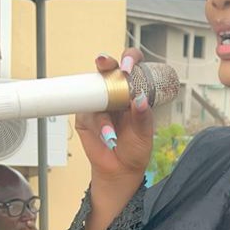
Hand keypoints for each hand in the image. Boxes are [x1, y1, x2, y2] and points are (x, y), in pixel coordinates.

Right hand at [75, 48, 153, 184]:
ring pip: (95, 92)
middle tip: (104, 63)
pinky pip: (87, 112)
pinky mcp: (85, 115)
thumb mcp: (144, 134)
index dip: (130, 60)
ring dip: (104, 111)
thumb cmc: (135, 149)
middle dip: (105, 62)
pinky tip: (107, 136)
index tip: (128, 66)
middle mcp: (115, 93)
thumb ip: (143, 117)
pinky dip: (98, 125)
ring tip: (112, 134)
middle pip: (108, 69)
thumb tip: (140, 99)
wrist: (119, 170)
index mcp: (133, 93)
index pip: (132, 68)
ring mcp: (98, 102)